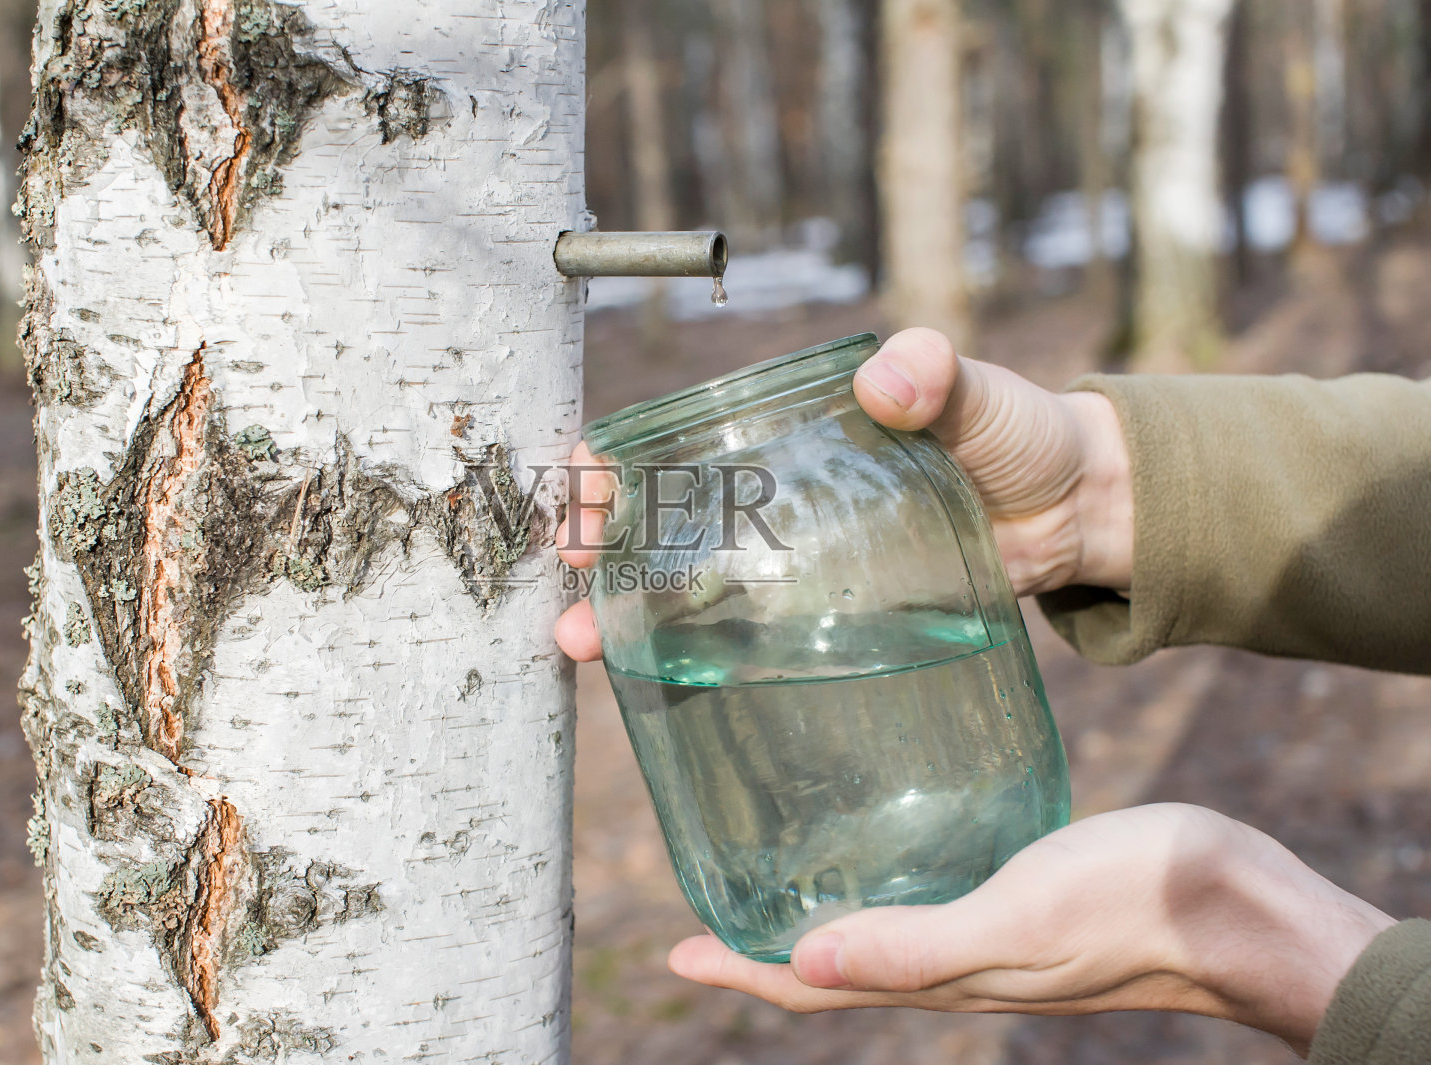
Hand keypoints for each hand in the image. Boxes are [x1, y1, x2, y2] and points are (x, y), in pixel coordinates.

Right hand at [554, 327, 1133, 662]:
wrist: (1076, 514)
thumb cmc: (1018, 434)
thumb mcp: (976, 393)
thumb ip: (936, 376)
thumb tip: (892, 379)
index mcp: (788, 431)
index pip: (675, 442)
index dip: (615, 466)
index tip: (588, 498)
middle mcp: (774, 498)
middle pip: (659, 524)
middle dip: (598, 556)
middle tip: (571, 598)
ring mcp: (795, 563)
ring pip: (686, 587)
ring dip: (626, 616)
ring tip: (586, 650)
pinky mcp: (827, 618)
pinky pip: (744, 636)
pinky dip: (693, 658)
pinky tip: (660, 688)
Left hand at [666, 804, 1392, 1054]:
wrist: (1237, 906)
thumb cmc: (1132, 908)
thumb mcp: (1016, 921)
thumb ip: (915, 946)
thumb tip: (801, 963)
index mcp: (940, 976)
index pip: (813, 987)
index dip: (742, 972)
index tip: (677, 952)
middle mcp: (951, 960)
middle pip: (832, 964)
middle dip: (766, 945)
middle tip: (711, 907)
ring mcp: (985, 929)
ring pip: (878, 931)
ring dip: (818, 914)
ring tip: (777, 874)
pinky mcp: (1016, 891)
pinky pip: (929, 896)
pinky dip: (886, 880)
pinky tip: (887, 838)